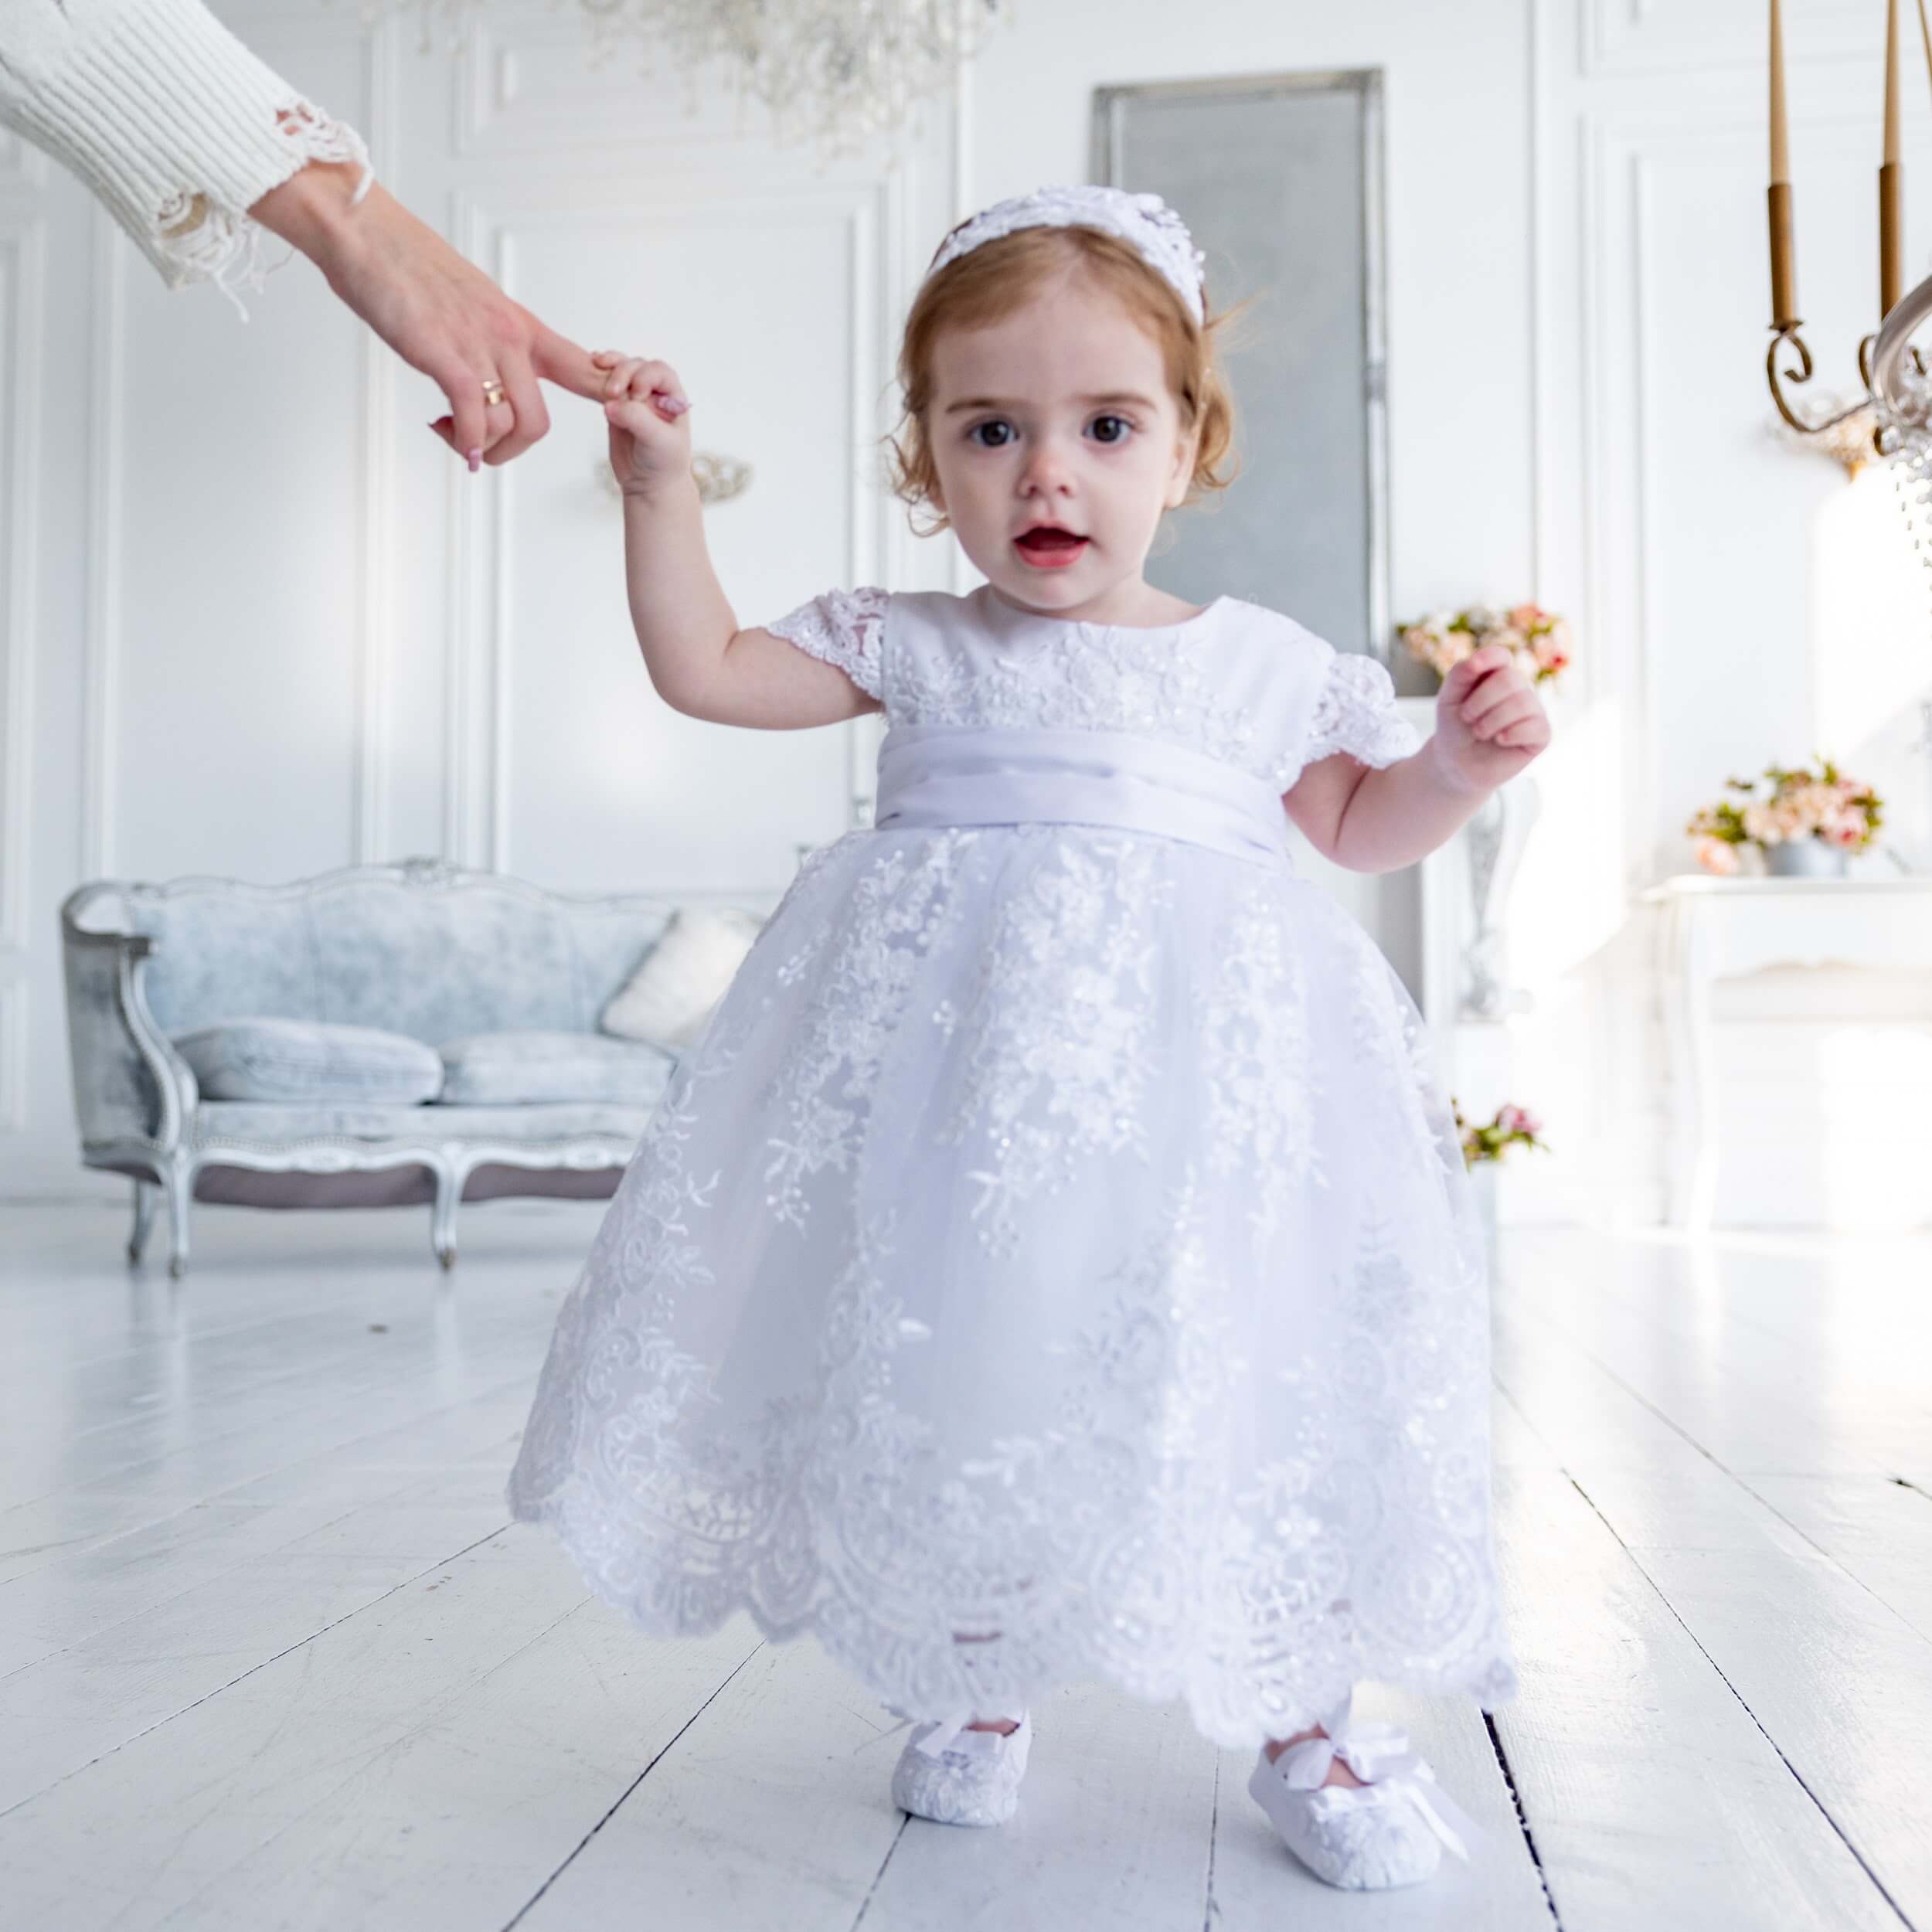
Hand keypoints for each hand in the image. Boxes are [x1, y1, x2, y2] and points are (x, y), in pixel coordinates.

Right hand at [251, 162, 603, 467]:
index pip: (582, 368)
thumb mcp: (470, 301)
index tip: (611, 416)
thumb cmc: (408, 266)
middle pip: (539, 422)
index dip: (604, 399)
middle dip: (511, 450)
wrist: (365, 232)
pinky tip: (447, 434)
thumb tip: (488, 373)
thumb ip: (489, 338)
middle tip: (479, 447)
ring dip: (479, 447)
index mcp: (520, 325)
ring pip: (509, 427)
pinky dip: (463, 441)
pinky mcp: (444, 354)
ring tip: (448, 432)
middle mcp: (509, 337)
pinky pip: (474, 419)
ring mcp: (479, 345)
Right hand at [595, 351, 692, 496]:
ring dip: (609, 368)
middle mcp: (655, 393)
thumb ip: (637, 419)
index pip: (659, 371)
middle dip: (623, 372)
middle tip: (613, 393)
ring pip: (620, 370)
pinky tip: (591, 362)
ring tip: (597, 366)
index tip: (637, 397)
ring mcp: (634, 397)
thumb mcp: (657, 441)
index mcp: (673, 397)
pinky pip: (606, 383)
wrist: (649, 483)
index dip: (645, 377)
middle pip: (637, 366)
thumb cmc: (663, 462)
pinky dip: (598, 373)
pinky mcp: (616, 405)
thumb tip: (609, 404)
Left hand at [1431, 645, 1550, 792]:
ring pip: (1522, 702)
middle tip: (1466, 717)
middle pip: (1510, 679)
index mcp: (1496, 674)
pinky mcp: (1541, 733)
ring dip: (1492, 720)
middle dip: (1481, 701)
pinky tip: (1500, 740)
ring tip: (1479, 732)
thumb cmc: (1455, 728)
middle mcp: (1518, 688)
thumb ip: (1459, 675)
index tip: (1472, 668)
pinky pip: (1535, 726)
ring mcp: (1533, 709)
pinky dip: (1511, 735)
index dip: (1489, 658)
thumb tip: (1476, 661)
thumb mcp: (1448, 699)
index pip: (1501, 655)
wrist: (1457, 763)